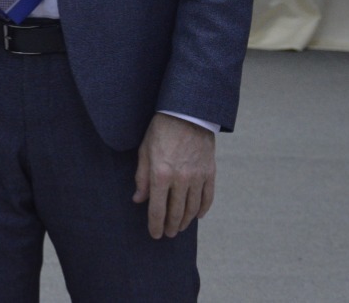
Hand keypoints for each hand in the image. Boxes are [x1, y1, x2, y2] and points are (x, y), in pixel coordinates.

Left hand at [133, 113, 215, 238]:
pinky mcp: (209, 172)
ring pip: (192, 208)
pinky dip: (202, 209)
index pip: (157, 209)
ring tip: (180, 227)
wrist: (187, 113)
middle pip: (176, 213)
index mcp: (161, 174)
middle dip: (171, 226)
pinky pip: (207, 197)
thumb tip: (138, 200)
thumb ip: (142, 178)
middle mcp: (180, 179)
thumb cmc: (161, 130)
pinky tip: (197, 215)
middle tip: (168, 234)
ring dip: (186, 221)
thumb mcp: (144, 151)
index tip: (154, 234)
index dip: (155, 225)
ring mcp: (197, 177)